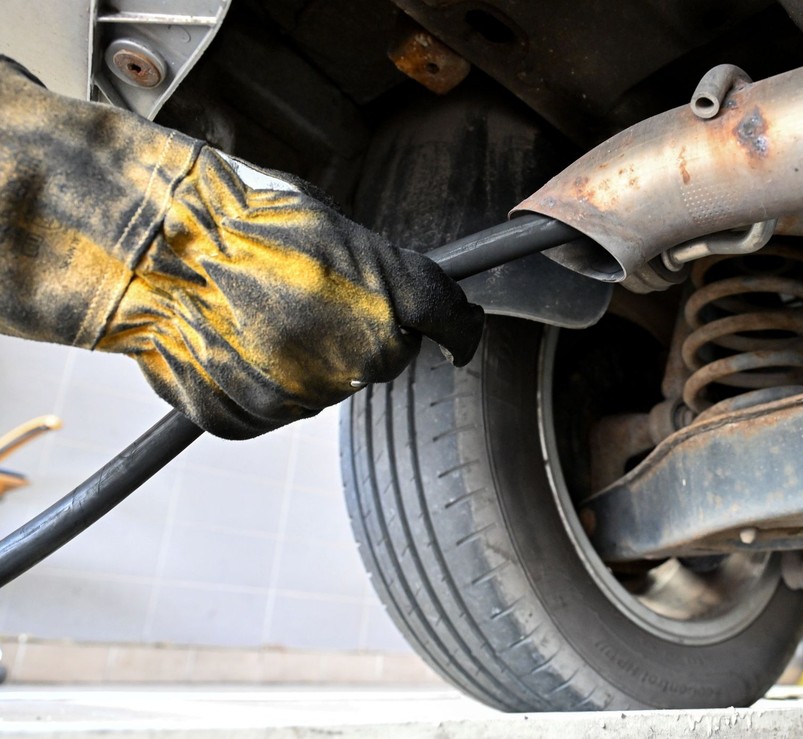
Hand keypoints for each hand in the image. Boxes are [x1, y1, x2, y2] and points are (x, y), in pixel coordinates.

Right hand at [97, 147, 483, 438]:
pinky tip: (234, 339)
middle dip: (363, 333)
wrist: (150, 248)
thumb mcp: (332, 225)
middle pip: (383, 359)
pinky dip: (264, 380)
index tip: (460, 335)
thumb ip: (380, 268)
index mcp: (386, 303)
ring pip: (327, 385)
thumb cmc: (237, 220)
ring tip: (259, 311)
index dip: (459, 327)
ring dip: (311, 359)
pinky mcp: (251, 420)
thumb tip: (402, 290)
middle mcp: (355, 360)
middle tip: (311, 296)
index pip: (449, 320)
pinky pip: (276, 405)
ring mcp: (302, 397)